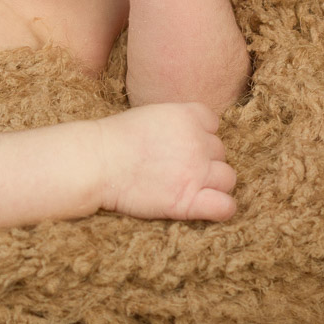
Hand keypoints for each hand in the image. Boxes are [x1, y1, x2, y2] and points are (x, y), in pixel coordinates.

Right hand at [96, 103, 236, 221]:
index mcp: (187, 116)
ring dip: (213, 183)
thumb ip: (175, 122)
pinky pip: (225, 206)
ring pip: (227, 177)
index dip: (200, 135)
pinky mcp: (188, 201)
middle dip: (204, 160)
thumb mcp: (149, 115)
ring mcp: (195, 171)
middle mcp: (197, 142)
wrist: (96, 162)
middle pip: (220, 151)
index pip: (213, 124)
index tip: (180, 144)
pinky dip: (221, 208)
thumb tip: (185, 135)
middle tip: (177, 168)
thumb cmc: (114, 139)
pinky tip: (205, 207)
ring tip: (189, 187)